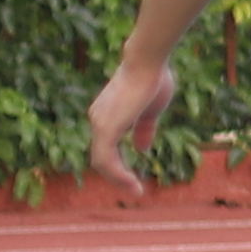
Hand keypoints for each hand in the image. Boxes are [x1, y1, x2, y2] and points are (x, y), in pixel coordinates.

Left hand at [86, 52, 175, 182]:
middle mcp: (98, 119)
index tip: (134, 178)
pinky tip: (132, 183)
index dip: (119, 164)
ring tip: (136, 190)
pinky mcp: (106, 129)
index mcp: (106, 114)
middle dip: (117, 176)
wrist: (148, 61)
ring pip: (101, 162)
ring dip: (118, 179)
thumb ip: (144, 129)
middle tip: (134, 189)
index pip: (106, 146)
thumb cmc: (152, 78)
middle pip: (101, 157)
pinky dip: (118, 175)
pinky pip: (106, 160)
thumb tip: (141, 149)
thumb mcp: (150, 110)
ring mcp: (99, 124)